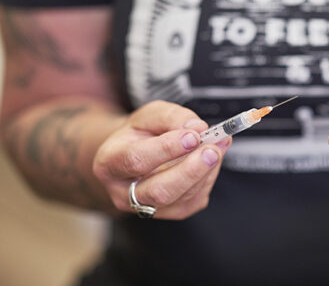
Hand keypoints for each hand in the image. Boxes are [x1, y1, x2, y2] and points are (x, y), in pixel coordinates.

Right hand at [93, 100, 230, 218]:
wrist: (135, 155)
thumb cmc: (141, 134)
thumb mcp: (149, 115)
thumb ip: (172, 117)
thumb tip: (198, 128)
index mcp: (110, 163)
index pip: (136, 160)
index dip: (167, 148)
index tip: (192, 136)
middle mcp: (123, 192)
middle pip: (159, 191)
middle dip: (190, 170)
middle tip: (212, 150)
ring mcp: (147, 207)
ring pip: (181, 198)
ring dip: (205, 172)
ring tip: (218, 147)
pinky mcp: (171, 212)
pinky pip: (195, 199)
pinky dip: (209, 178)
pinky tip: (212, 160)